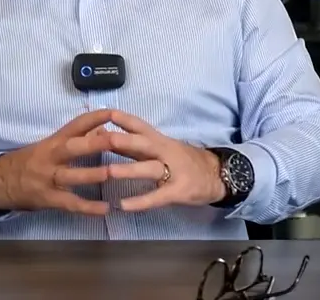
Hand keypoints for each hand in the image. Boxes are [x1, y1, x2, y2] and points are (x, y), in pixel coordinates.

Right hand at [0, 109, 114, 215]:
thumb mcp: (53, 145)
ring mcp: (49, 178)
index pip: (76, 124)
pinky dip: (87, 207)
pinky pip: (69, 203)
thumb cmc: (34, 160)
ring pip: (71, 176)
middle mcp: (52, 156)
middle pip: (73, 147)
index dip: (95, 117)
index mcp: (55, 140)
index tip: (114, 112)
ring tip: (112, 174)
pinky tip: (105, 209)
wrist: (1, 181)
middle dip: (95, 143)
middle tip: (117, 140)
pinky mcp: (48, 198)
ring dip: (92, 174)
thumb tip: (105, 128)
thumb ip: (79, 138)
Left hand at [105, 110, 225, 211]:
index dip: (122, 119)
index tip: (102, 113)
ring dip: (129, 169)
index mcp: (159, 140)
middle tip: (102, 139)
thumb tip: (103, 135)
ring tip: (109, 172)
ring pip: (150, 168)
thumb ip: (133, 144)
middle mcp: (165, 152)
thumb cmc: (182, 159)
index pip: (139, 126)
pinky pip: (157, 197)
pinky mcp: (178, 191)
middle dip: (123, 140)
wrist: (217, 174)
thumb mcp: (160, 148)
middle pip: (143, 144)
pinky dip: (140, 201)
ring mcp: (173, 171)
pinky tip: (123, 205)